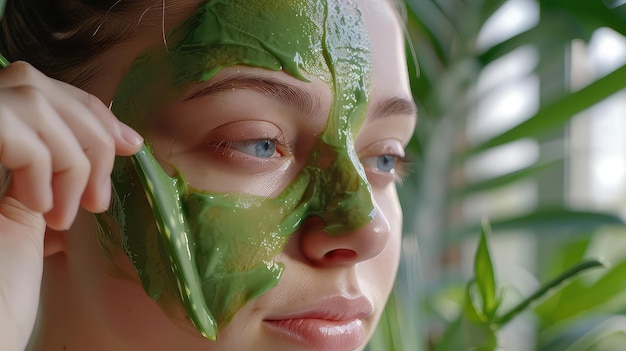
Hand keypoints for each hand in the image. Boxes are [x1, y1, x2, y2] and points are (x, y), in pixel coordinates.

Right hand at [0, 61, 142, 349]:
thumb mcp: (29, 214)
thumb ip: (54, 172)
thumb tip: (115, 142)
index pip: (42, 91)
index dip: (90, 112)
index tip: (131, 143)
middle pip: (40, 87)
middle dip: (89, 136)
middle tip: (99, 198)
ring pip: (35, 103)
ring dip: (70, 162)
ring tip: (64, 214)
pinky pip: (22, 138)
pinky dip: (44, 171)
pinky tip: (37, 210)